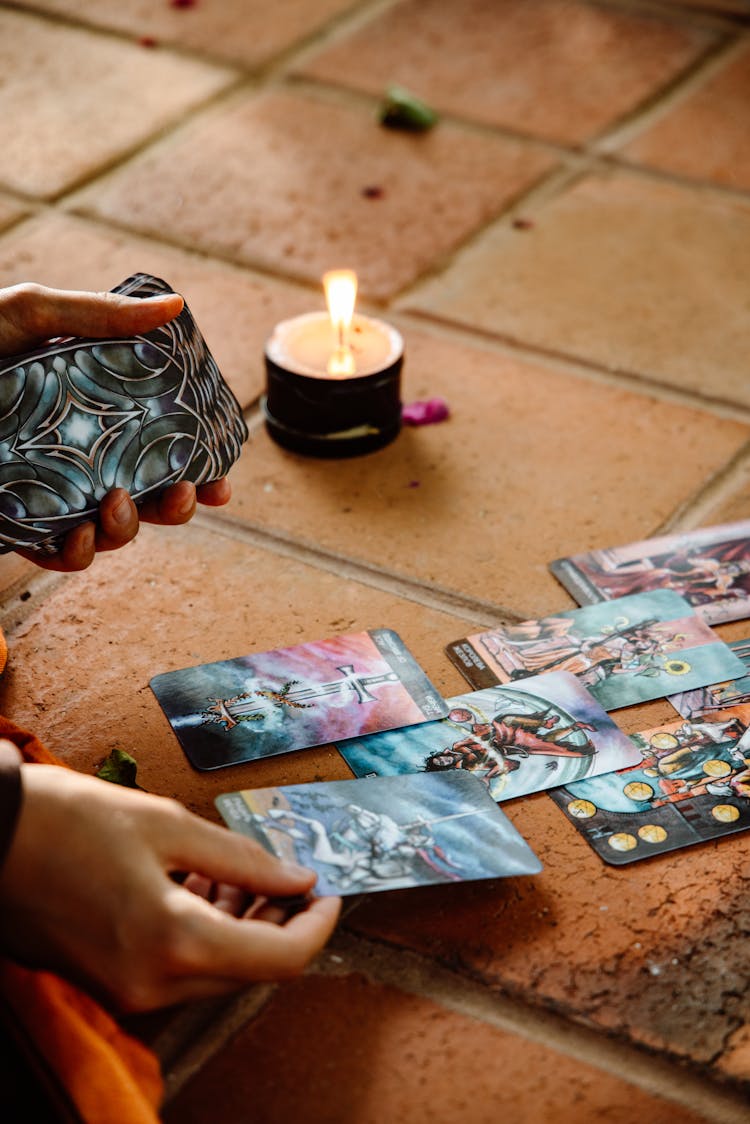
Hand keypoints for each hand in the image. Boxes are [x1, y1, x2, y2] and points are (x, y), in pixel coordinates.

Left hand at [0, 284, 231, 570]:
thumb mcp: (32, 314)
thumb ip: (100, 313)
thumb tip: (176, 306)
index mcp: (97, 413)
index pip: (161, 446)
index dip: (199, 468)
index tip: (222, 479)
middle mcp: (81, 456)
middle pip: (150, 497)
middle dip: (179, 507)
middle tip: (184, 493)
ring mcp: (52, 492)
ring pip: (114, 531)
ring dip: (131, 529)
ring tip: (118, 504)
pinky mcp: (18, 522)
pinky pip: (61, 554)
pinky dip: (79, 554)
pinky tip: (78, 535)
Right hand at [0, 759, 340, 1010]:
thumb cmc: (69, 821)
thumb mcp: (167, 825)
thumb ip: (243, 858)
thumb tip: (297, 877)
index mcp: (173, 941)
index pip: (281, 959)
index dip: (318, 925)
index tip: (331, 890)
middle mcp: (152, 982)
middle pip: (251, 969)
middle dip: (282, 920)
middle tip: (292, 872)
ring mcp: (127, 989)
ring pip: (216, 969)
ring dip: (243, 923)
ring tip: (244, 868)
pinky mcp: (109, 981)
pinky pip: (179, 966)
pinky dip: (205, 929)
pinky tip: (204, 881)